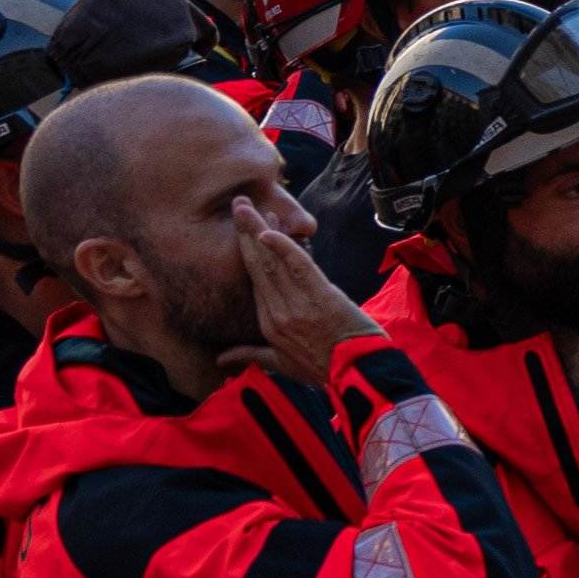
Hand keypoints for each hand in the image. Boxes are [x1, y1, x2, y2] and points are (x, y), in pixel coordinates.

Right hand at [230, 193, 376, 374]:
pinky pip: (299, 266)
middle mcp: (277, 311)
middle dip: (246, 232)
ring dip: (261, 230)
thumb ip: (252, 355)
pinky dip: (285, 247)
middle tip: (239, 204)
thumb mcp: (282, 366)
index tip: (246, 226)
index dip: (248, 250)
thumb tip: (221, 358)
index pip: (254, 279)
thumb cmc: (323, 369)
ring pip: (273, 261)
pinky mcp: (320, 297)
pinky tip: (272, 229)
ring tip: (250, 206)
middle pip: (258, 265)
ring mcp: (297, 304)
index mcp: (268, 324)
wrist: (357, 373)